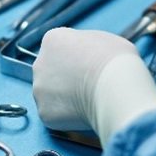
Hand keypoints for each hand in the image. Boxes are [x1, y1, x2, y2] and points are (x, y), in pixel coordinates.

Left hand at [32, 28, 155, 146]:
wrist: (116, 89)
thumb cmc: (116, 61)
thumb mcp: (106, 40)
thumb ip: (88, 46)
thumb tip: (89, 56)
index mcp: (53, 40)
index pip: (58, 48)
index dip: (75, 57)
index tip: (88, 66)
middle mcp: (40, 63)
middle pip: (50, 71)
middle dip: (65, 78)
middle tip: (87, 85)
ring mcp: (39, 89)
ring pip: (50, 94)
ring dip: (65, 97)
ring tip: (88, 100)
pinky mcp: (44, 112)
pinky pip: (55, 114)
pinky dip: (67, 116)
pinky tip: (84, 112)